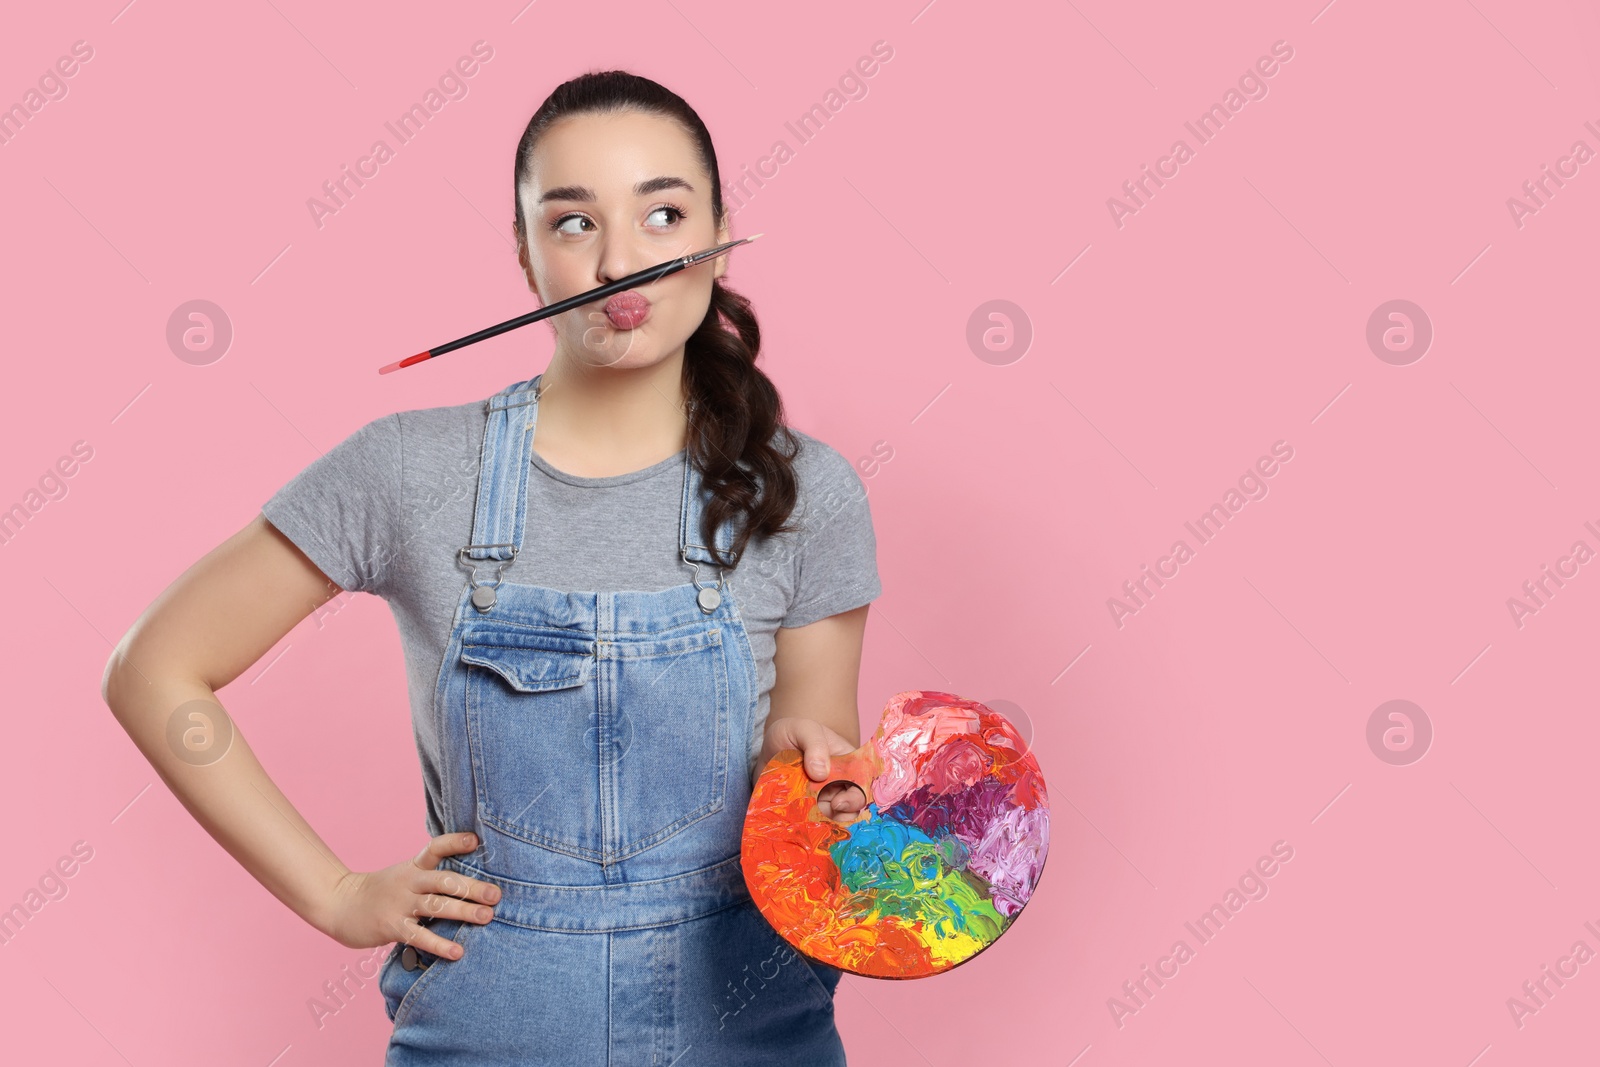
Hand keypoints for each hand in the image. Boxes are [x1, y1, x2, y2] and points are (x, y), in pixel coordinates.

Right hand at [318, 832, 500, 957]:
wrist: (339, 905)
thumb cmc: (381, 892)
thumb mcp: (404, 876)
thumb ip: (431, 877)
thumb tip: (472, 884)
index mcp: (413, 867)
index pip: (435, 848)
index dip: (455, 842)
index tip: (476, 840)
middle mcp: (409, 882)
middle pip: (444, 880)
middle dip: (472, 887)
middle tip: (496, 895)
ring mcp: (400, 904)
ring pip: (436, 905)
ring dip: (463, 912)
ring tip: (486, 917)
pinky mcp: (391, 926)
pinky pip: (419, 935)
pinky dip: (439, 944)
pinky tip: (457, 952)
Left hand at [762, 715, 868, 823]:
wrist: (768, 745)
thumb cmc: (793, 733)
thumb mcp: (804, 729)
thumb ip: (815, 744)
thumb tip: (820, 773)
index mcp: (847, 765)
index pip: (861, 785)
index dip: (855, 798)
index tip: (837, 803)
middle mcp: (839, 785)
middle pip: (850, 808)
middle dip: (841, 816)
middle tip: (823, 814)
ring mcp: (822, 800)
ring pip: (831, 819)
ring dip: (823, 823)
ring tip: (808, 821)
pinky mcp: (805, 810)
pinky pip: (810, 823)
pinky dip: (806, 827)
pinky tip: (797, 826)